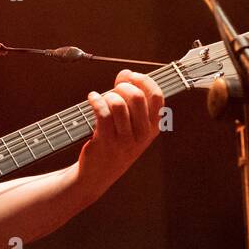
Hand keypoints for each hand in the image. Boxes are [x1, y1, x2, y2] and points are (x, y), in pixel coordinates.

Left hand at [77, 69, 164, 183]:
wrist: (98, 174)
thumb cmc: (114, 143)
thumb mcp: (131, 126)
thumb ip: (131, 99)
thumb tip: (125, 74)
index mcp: (153, 127)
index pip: (157, 96)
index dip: (143, 80)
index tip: (130, 76)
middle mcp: (142, 134)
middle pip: (137, 97)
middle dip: (123, 86)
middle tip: (113, 88)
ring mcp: (125, 140)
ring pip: (118, 104)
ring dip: (107, 95)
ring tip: (101, 98)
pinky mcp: (107, 142)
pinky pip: (102, 113)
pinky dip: (95, 100)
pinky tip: (92, 98)